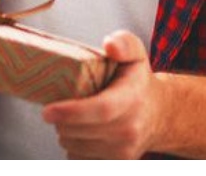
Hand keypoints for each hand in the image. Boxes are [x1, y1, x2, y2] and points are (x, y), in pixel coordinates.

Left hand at [42, 31, 164, 158]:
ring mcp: (123, 152)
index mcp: (132, 99)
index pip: (100, 110)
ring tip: (72, 119)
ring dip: (65, 134)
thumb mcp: (135, 53)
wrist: (159, 115)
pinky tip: (81, 133)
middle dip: (60, 121)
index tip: (47, 111)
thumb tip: (109, 45)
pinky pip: (80, 160)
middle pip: (80, 132)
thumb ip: (123, 43)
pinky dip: (73, 147)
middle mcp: (129, 129)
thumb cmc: (138, 81)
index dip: (71, 112)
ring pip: (75, 147)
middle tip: (56, 108)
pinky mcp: (116, 165)